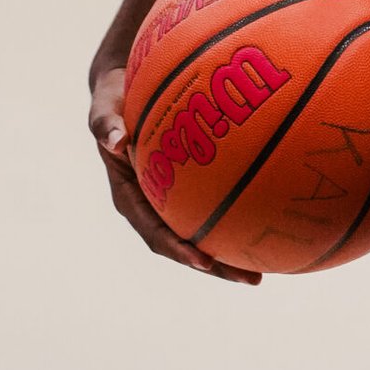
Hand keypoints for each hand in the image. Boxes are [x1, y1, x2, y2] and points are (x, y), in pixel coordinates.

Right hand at [88, 61, 261, 284]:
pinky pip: (210, 203)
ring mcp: (167, 197)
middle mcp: (150, 205)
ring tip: (266, 267)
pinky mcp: (184, 183)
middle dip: (216, 266)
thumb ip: (106, 125)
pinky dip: (234, 213)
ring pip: (200, 231)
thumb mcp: (104, 110)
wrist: (120, 89)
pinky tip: (266, 214)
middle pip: (184, 245)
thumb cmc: (112, 99)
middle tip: (251, 279)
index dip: (179, 250)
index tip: (205, 262)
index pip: (155, 233)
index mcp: (129, 198)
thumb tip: (116, 140)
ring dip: (229, 251)